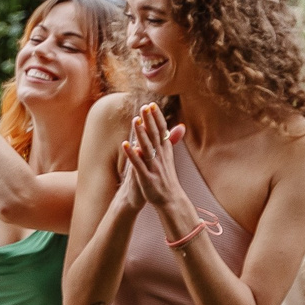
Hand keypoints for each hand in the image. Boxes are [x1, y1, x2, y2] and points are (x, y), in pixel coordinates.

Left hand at [123, 102, 189, 222]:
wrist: (169, 200)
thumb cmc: (165, 177)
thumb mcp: (168, 157)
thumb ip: (170, 141)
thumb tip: (178, 126)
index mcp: (165, 151)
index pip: (162, 131)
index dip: (157, 118)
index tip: (152, 105)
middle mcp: (161, 157)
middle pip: (155, 136)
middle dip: (150, 121)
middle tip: (145, 106)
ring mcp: (154, 167)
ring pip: (147, 148)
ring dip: (141, 134)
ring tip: (135, 120)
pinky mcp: (146, 178)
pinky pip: (138, 164)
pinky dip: (132, 154)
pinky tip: (125, 144)